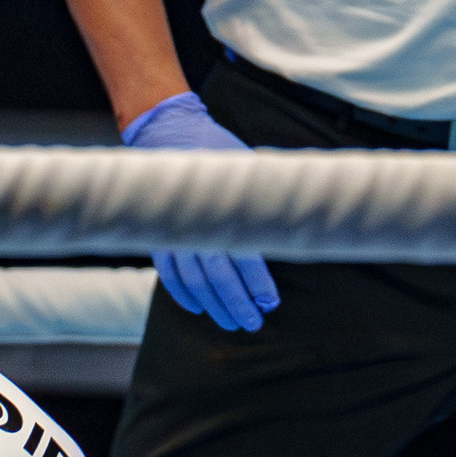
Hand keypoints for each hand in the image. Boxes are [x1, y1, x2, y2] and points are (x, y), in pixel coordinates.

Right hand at [123, 92, 281, 331]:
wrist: (171, 133)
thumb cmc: (217, 150)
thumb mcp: (249, 169)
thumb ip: (266, 199)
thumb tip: (296, 223)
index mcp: (226, 211)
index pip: (246, 258)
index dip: (259, 284)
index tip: (270, 302)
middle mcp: (200, 228)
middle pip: (220, 278)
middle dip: (238, 304)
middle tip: (253, 323)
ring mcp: (175, 234)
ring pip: (195, 282)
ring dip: (214, 305)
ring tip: (230, 323)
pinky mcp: (159, 236)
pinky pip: (169, 273)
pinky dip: (182, 293)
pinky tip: (197, 308)